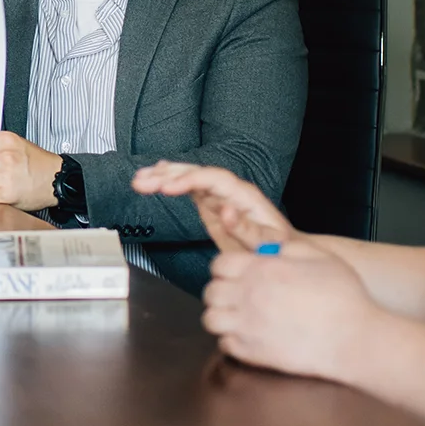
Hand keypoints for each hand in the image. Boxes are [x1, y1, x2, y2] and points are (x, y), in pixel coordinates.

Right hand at [132, 161, 294, 252]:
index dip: (188, 179)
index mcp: (244, 196)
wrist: (285, 252)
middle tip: (141, 181)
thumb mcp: (267, 244)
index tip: (166, 187)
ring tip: (139, 180)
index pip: (213, 179)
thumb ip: (246, 229)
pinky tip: (155, 177)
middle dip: (168, 175)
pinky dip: (170, 182)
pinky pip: (189, 188)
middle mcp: (230, 191)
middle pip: (197, 174)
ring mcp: (220, 196)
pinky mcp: (212, 204)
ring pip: (189, 178)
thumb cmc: (279, 249)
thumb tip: (225, 211)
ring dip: (163, 176)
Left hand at [204, 239, 380, 381]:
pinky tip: (249, 335)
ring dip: (221, 315)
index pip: (219, 264)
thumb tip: (269, 250)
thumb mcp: (320, 256)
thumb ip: (288, 248)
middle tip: (237, 295)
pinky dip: (231, 339)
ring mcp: (247, 326)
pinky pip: (224, 344)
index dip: (226, 267)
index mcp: (261, 269)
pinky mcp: (253, 353)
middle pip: (210, 291)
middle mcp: (248, 296)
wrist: (353, 339)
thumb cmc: (343, 297)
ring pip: (210, 319)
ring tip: (238, 316)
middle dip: (220, 290)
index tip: (238, 273)